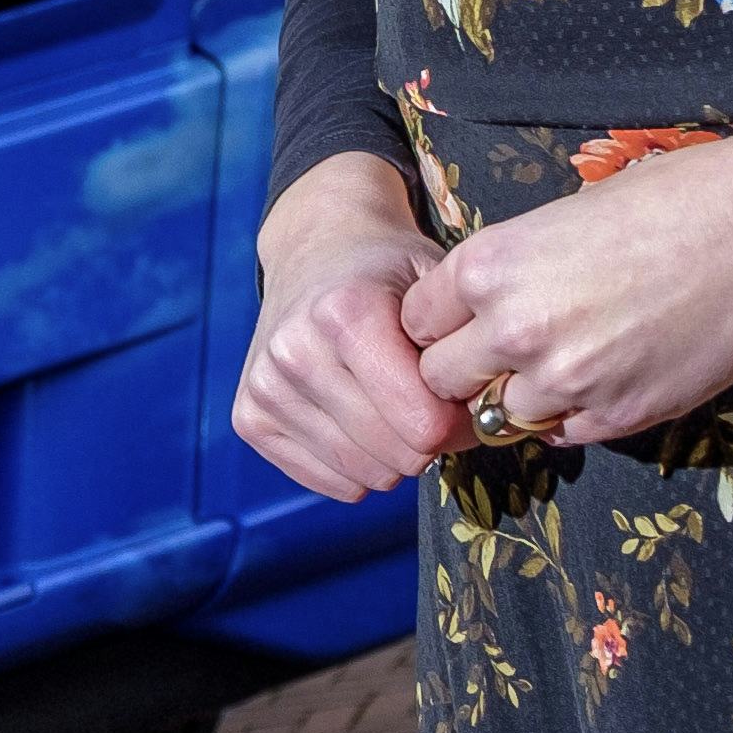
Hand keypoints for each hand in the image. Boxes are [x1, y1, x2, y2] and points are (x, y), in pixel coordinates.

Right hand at [234, 150, 462, 498]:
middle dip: (428, 442)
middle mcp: (294, 350)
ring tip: (394, 408)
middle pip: (397, 457)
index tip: (460, 397)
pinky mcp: (249, 416)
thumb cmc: (390, 273)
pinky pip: (330, 484)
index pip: (425, 425)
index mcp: (345, 313)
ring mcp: (265, 386)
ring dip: (394, 455)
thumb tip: (483, 421)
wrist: (318, 248)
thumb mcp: (439, 286)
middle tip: (431, 407)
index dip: (459, 421)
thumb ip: (464, 348)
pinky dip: (357, 466)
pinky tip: (358, 420)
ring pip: (364, 477)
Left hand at [399, 107, 732, 447]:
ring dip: (519, 398)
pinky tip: (605, 375)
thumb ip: (509, 274)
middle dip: (462, 372)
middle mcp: (513, 330)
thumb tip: (481, 312)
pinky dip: (572, 415)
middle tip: (498, 356)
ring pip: (501, 417)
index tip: (459, 324)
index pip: (413, 323)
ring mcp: (566, 381)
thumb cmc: (667, 202)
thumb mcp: (559, 219)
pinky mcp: (617, 416)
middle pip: (441, 381)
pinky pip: (563, 434)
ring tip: (562, 363)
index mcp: (488, 266)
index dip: (435, 326)